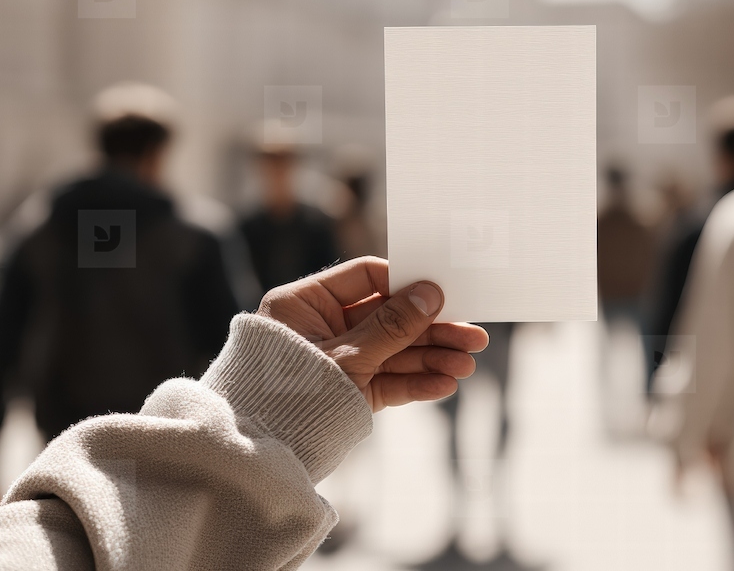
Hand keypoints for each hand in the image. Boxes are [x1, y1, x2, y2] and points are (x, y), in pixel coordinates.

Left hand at [257, 257, 488, 410]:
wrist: (261, 456)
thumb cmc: (290, 394)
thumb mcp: (347, 355)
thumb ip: (391, 325)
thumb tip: (430, 293)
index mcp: (306, 303)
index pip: (365, 277)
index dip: (405, 284)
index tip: (443, 294)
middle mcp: (322, 327)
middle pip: (388, 318)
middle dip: (431, 330)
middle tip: (473, 336)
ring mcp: (337, 361)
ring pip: (392, 352)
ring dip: (430, 359)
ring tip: (466, 366)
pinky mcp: (347, 392)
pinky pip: (385, 381)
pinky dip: (414, 383)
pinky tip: (444, 384)